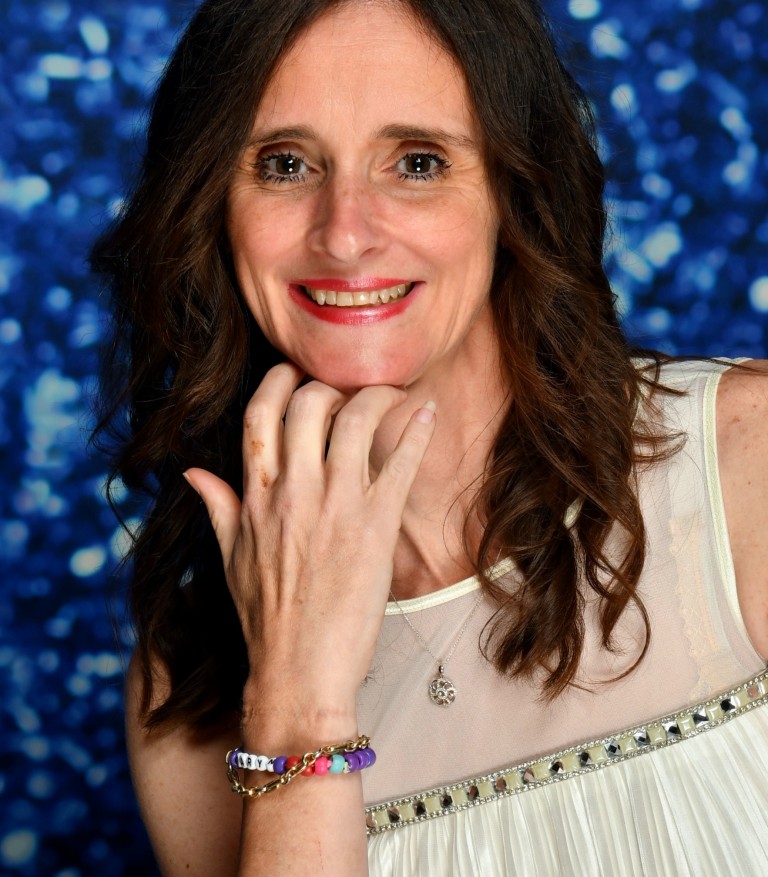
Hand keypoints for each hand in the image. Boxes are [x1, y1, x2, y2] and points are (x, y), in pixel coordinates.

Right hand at [184, 362, 435, 721]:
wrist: (300, 673)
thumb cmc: (265, 620)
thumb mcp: (230, 559)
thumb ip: (217, 507)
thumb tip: (192, 471)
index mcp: (255, 496)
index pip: (259, 414)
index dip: (278, 381)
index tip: (295, 372)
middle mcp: (293, 490)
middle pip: (309, 404)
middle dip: (329, 384)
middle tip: (347, 388)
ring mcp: (336, 503)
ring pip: (356, 419)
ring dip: (377, 395)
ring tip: (390, 394)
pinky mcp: (376, 523)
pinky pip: (400, 460)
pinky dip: (417, 430)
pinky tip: (428, 412)